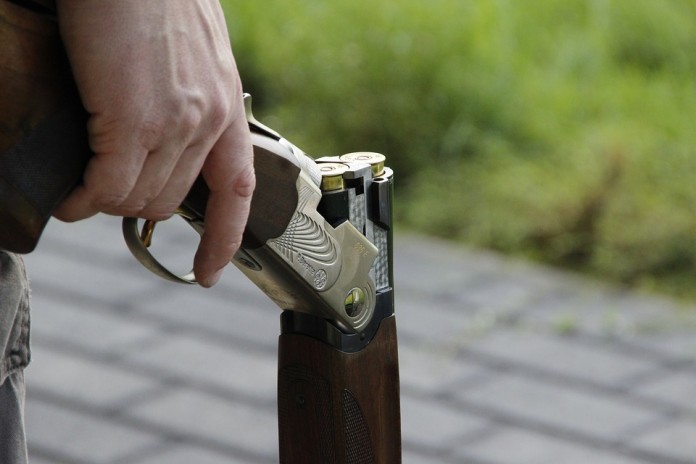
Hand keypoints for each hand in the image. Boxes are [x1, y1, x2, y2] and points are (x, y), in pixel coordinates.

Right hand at [54, 0, 253, 286]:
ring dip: (106, 205)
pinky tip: (70, 200)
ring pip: (138, 199)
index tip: (210, 272)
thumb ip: (190, 96)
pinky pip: (107, 187)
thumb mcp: (194, 53)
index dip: (226, 238)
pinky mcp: (131, 121)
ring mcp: (173, 124)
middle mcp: (208, 120)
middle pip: (172, 201)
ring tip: (82, 194)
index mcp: (227, 105)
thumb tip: (163, 132)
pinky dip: (84, 202)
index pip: (238, 190)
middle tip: (105, 195)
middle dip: (136, 207)